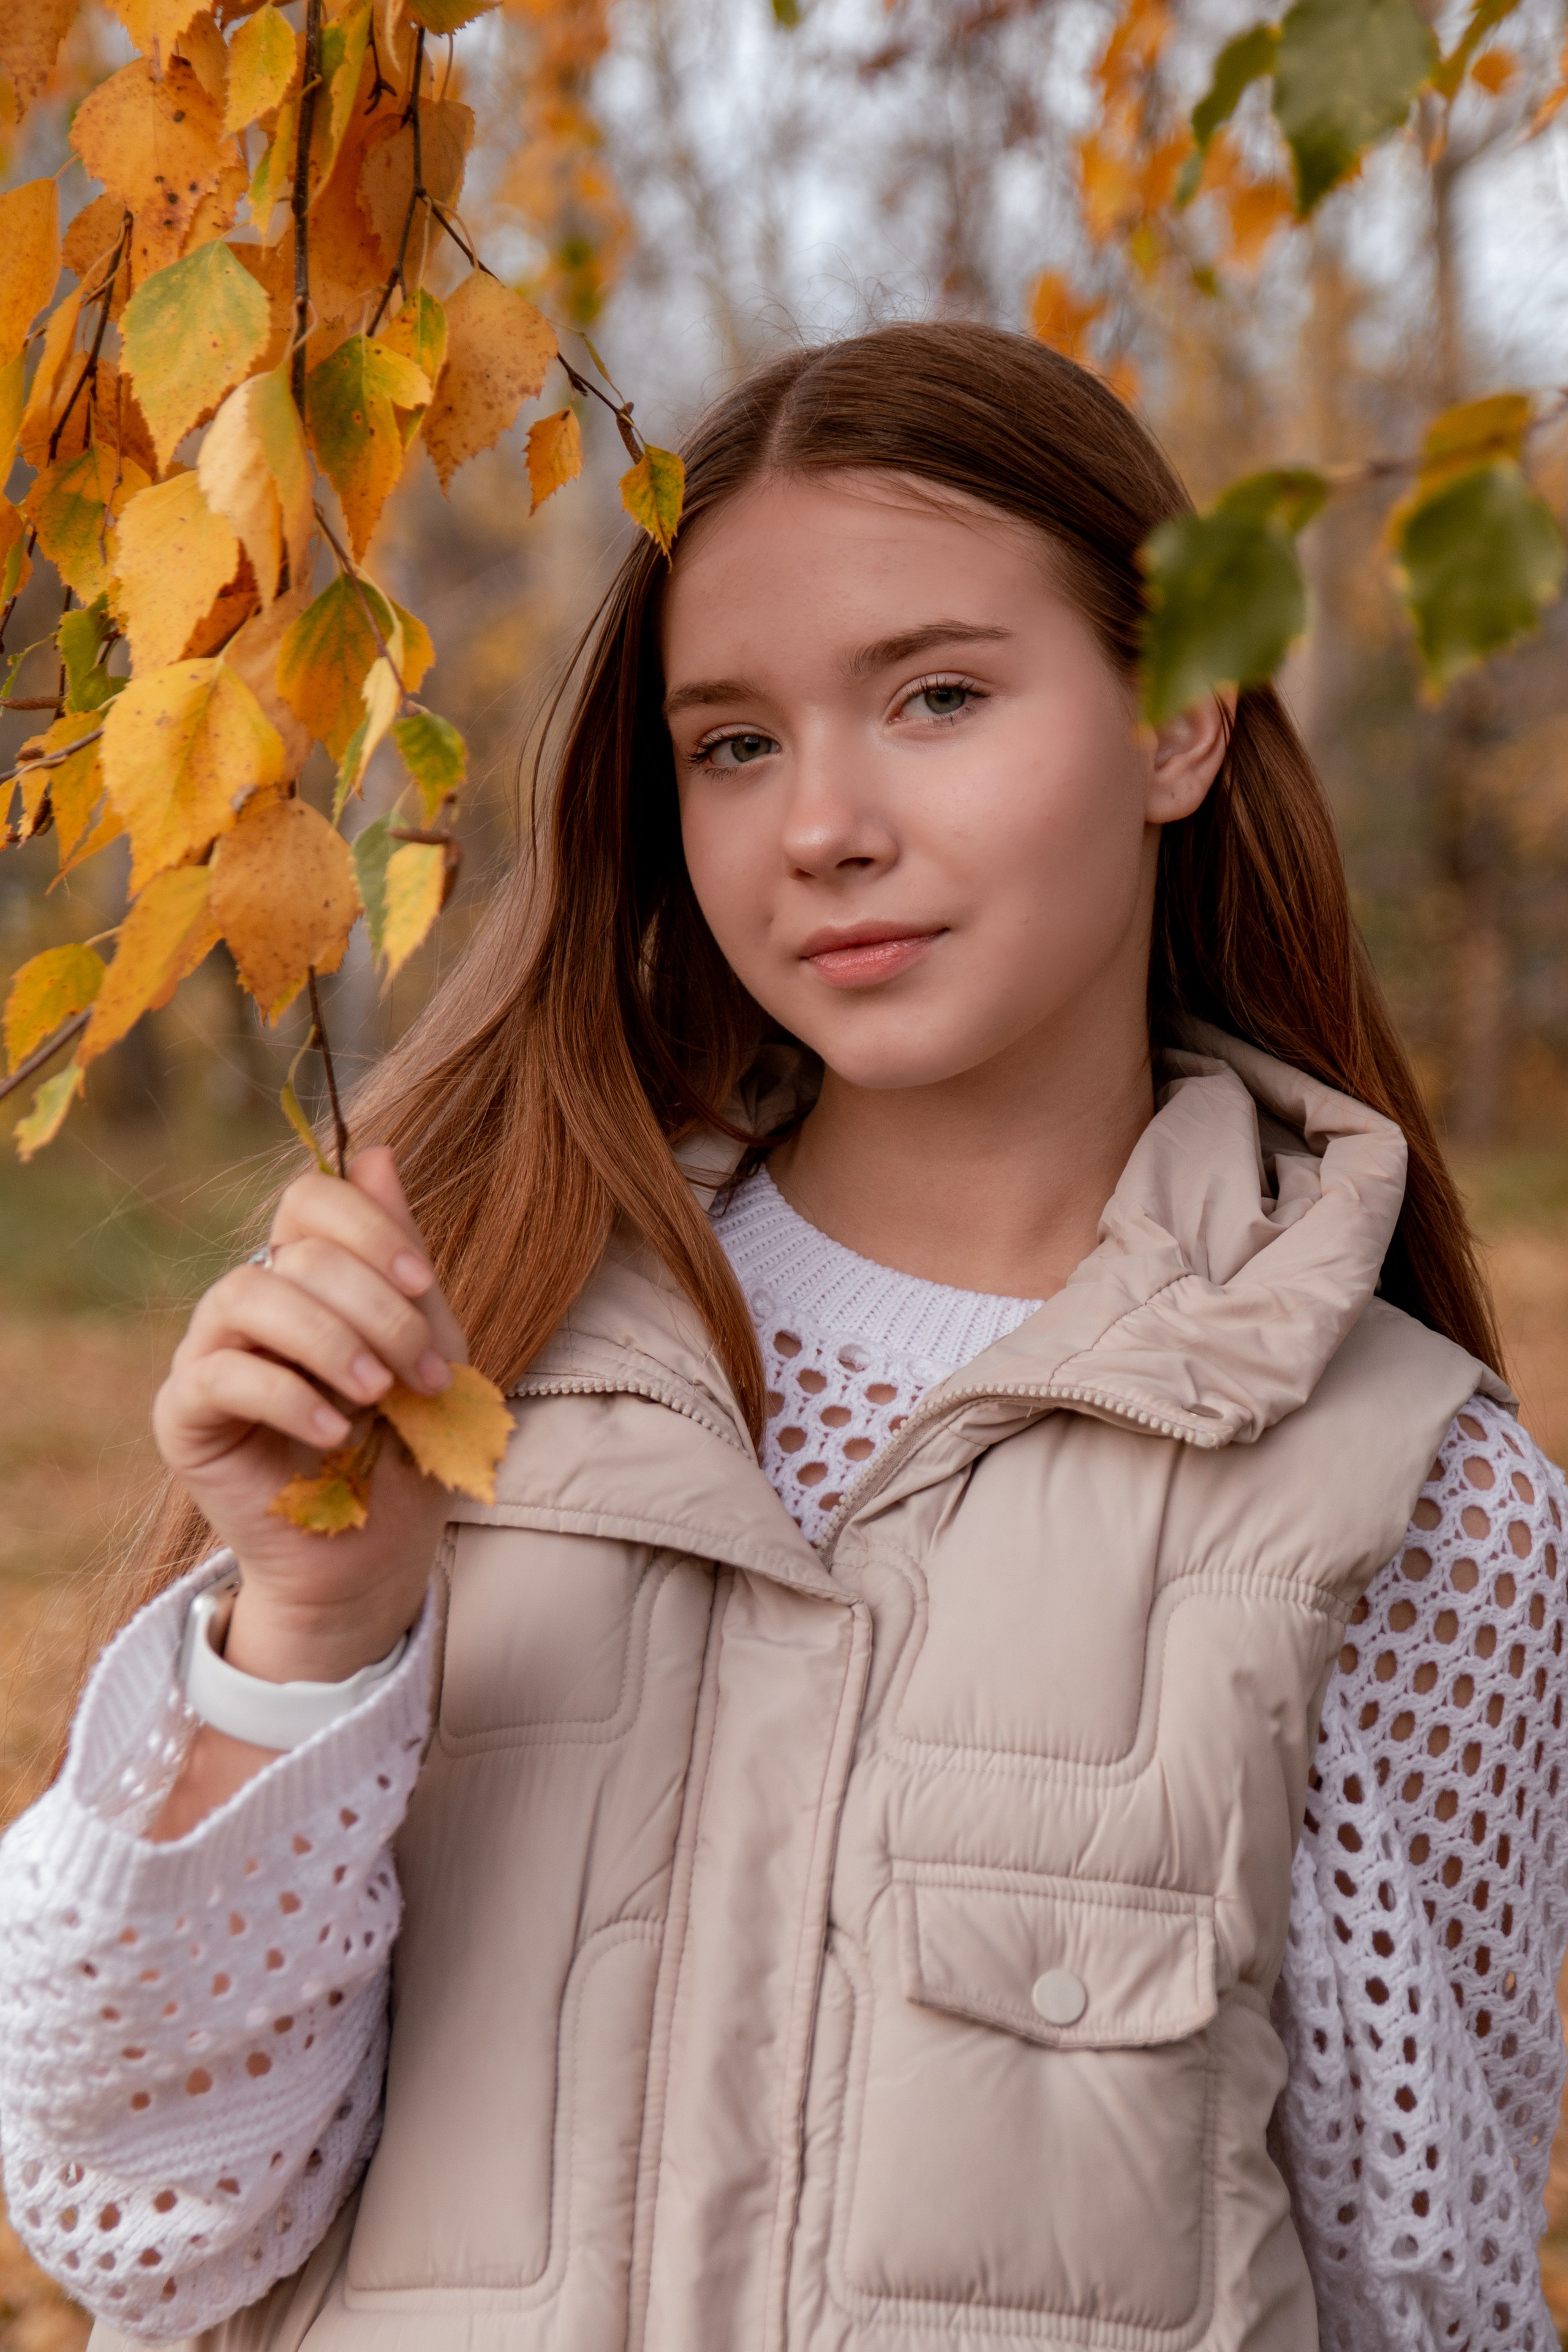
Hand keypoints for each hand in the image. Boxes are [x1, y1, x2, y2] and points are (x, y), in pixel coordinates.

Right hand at [153, 1146, 463, 1691]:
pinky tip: (333, 1429)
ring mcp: (209, 1351)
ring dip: (330, 1341)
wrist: (374, 1552)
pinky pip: (220, 1374)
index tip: (423, 1284)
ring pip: (249, 1296)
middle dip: (377, 1309)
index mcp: (307, 1273)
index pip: (312, 1200)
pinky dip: (287, 1394)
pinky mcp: (185, 1414)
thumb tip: (381, 1151)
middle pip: (297, 1253)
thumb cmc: (404, 1445)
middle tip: (424, 1374)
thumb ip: (403, 1260)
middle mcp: (250, 1299)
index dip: (370, 1227)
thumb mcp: (427, 1345)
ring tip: (376, 1394)